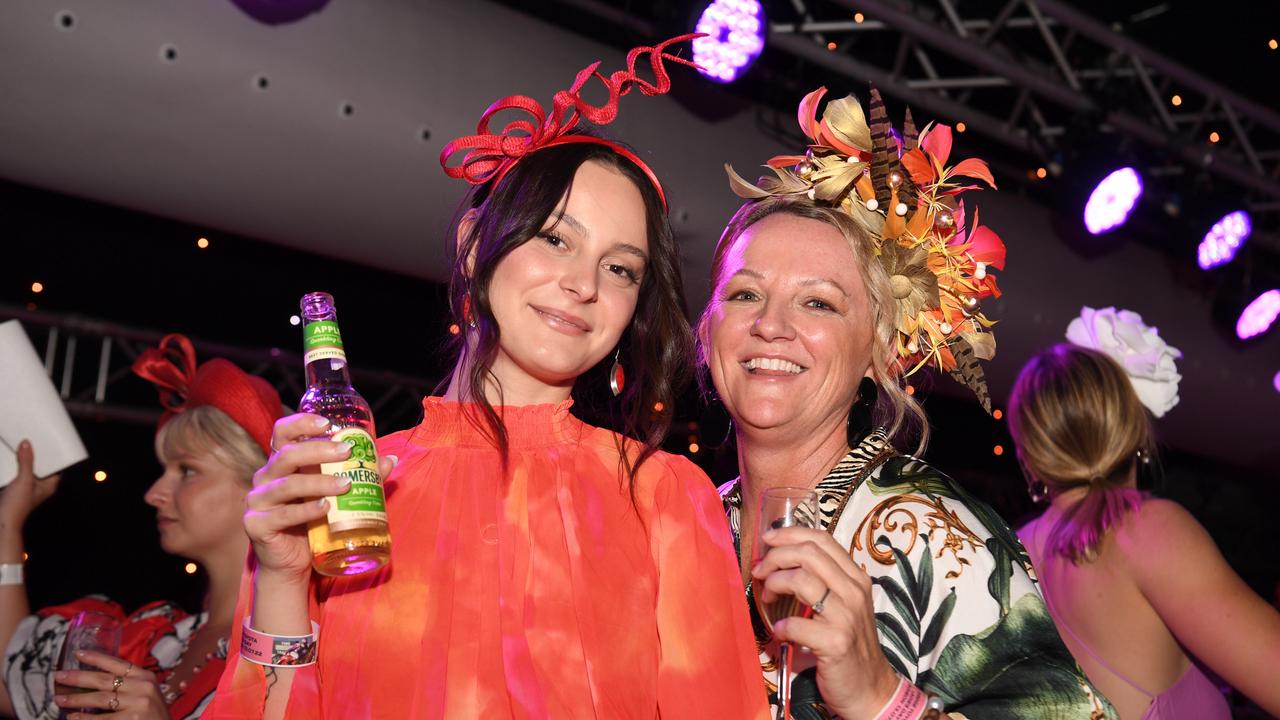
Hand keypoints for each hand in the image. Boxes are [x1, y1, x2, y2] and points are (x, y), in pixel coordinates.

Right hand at [0, 439, 61, 534]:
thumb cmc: (17, 506)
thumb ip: (26, 462)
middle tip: (33, 438)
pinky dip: (13, 465)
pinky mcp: (14, 488)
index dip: (54, 454)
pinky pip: (15, 473)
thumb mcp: (24, 481)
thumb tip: (27, 444)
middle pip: (40, 465)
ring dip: (23, 459)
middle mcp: (39, 485)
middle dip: (36, 453)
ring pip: (27, 468)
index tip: (50, 440)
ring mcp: (26, 487)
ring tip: (21, 444)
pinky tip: (9, 456)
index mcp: (49, 484)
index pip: (57, 465)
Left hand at [53, 650, 165, 719]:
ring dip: (76, 699)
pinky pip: (100, 719)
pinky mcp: (131, 719)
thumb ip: (128, 686)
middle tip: (59, 677)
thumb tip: (92, 681)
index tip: (77, 653)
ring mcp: (138, 704)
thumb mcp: (146, 694)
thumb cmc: (152, 715)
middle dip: (78, 678)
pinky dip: (83, 718)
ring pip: (99, 699)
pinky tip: (72, 717)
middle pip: (104, 680)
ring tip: (59, 699)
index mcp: (146, 677)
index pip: (118, 663)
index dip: (96, 658)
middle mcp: (143, 687)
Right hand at [243, 414, 395, 584]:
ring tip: (346, 484)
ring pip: (287, 484)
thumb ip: (356, 475)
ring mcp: (258, 502)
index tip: (327, 423)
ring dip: (319, 482)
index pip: (282, 433)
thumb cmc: (313, 522)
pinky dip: (306, 510)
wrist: (292, 564)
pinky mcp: (257, 526)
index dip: (300, 423)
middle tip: (347, 452)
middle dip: (318, 451)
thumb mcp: (333, 495)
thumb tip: (390, 460)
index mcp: (281, 464)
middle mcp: (265, 478)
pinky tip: (326, 508)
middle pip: (287, 455)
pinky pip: (283, 515)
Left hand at [752, 526, 899, 718]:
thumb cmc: (849, 643)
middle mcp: (854, 591)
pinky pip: (797, 623)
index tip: (767, 540)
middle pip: (808, 554)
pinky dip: (781, 625)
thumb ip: (822, 580)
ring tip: (767, 598)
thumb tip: (780, 559)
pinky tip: (780, 630)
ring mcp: (847, 616)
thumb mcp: (843, 604)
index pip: (821, 539)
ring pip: (801, 580)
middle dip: (775, 557)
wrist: (870, 687)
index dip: (789, 534)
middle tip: (760, 571)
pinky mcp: (836, 643)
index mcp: (855, 577)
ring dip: (775, 584)